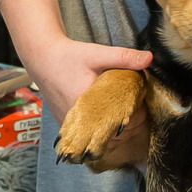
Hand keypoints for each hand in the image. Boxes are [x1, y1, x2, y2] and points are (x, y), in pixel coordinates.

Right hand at [28, 36, 152, 156]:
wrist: (41, 59)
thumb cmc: (69, 56)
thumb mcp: (97, 53)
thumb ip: (124, 57)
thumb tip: (149, 58)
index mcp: (87, 104)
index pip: (120, 124)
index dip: (134, 116)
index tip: (139, 103)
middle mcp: (76, 120)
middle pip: (110, 135)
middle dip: (126, 124)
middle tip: (134, 106)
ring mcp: (68, 124)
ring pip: (98, 138)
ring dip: (112, 129)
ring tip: (121, 112)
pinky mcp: (64, 124)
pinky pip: (86, 135)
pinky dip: (98, 129)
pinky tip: (105, 115)